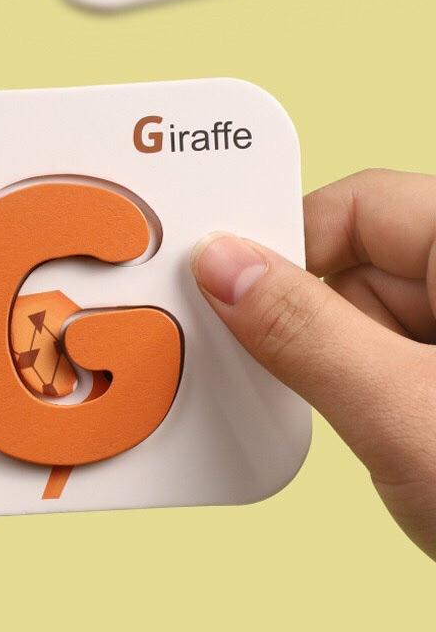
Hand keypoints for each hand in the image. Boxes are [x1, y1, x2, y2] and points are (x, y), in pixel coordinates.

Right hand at [191, 169, 435, 558]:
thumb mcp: (406, 415)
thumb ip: (305, 333)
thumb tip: (224, 267)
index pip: (359, 206)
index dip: (286, 243)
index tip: (225, 291)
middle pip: (356, 263)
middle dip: (305, 318)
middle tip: (276, 370)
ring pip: (363, 314)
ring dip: (330, 360)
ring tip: (356, 419)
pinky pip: (381, 353)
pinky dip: (354, 384)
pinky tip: (369, 426)